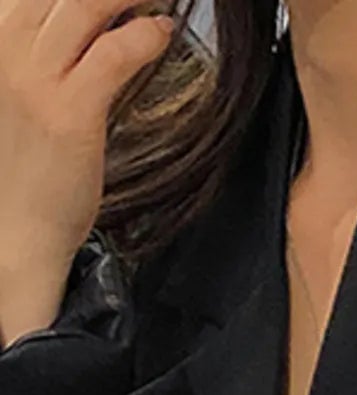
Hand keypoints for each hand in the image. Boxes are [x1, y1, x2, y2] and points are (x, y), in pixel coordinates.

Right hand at [0, 1, 175, 344]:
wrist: (14, 231)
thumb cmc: (23, 168)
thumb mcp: (20, 90)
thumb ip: (44, 52)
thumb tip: (91, 23)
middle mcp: (5, 47)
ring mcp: (34, 77)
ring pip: (85, 4)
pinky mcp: (70, 110)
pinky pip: (114, 53)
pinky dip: (144, 36)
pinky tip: (161, 34)